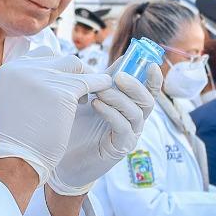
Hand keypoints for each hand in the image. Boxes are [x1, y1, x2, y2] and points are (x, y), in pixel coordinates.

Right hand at [0, 54, 110, 183]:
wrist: (19, 158)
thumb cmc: (22, 136)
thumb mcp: (20, 99)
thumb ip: (33, 82)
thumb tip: (60, 74)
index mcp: (10, 68)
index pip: (44, 54)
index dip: (59, 68)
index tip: (66, 82)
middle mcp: (24, 67)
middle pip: (61, 59)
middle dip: (75, 73)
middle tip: (81, 90)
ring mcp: (43, 77)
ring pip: (76, 66)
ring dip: (86, 79)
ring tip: (86, 99)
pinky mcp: (63, 91)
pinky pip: (89, 81)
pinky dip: (99, 85)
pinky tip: (103, 92)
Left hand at [47, 65, 158, 195]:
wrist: (61, 157)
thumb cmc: (75, 126)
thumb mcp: (89, 97)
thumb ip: (103, 80)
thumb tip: (116, 58)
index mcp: (130, 108)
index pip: (148, 91)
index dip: (154, 78)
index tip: (150, 63)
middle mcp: (134, 122)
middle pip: (147, 101)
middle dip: (135, 86)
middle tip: (117, 76)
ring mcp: (129, 135)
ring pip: (136, 113)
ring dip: (119, 98)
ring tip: (99, 91)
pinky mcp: (120, 148)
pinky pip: (123, 127)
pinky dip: (111, 113)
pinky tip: (96, 105)